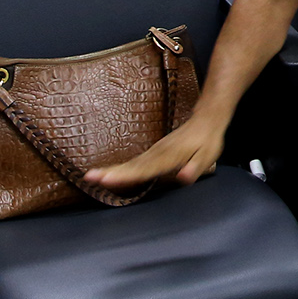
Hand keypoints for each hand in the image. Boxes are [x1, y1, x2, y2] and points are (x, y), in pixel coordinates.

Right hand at [86, 119, 221, 190]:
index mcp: (168, 157)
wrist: (206, 119)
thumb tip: (184, 178)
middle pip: (132, 166)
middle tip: (90, 178)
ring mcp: (154, 152)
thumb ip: (194, 168)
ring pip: (130, 164)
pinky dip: (120, 169)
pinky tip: (109, 174)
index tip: (107, 180)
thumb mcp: (207, 156)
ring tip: (91, 177)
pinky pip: (134, 162)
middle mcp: (157, 154)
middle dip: (110, 173)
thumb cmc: (208, 141)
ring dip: (110, 171)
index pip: (145, 170)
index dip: (126, 176)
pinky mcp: (154, 152)